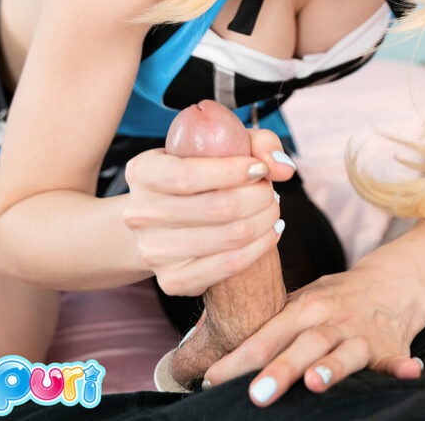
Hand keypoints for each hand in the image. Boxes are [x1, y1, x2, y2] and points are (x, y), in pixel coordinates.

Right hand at [122, 127, 294, 296]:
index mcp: (142, 172)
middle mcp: (140, 214)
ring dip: (263, 221)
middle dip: (258, 197)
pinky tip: (269, 233)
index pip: (187, 175)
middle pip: (216, 207)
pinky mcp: (172, 281)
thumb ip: (256, 143)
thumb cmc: (197, 176)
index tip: (259, 168)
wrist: (161, 225)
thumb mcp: (217, 145)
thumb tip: (284, 167)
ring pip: (228, 238)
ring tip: (272, 209)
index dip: (231, 171)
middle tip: (270, 191)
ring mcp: (153, 252)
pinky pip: (229, 265)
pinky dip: (260, 247)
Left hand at [202, 258, 424, 406]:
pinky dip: (403, 369)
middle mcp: (331, 320)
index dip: (240, 357)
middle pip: (303, 345)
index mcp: (304, 308)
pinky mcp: (392, 348)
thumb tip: (211, 340)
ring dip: (333, 367)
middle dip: (280, 370)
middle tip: (255, 395)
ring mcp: (362, 334)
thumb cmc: (334, 300)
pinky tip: (411, 375)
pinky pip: (398, 360)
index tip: (212, 379)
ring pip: (345, 352)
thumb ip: (268, 321)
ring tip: (316, 384)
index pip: (266, 333)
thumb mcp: (301, 301)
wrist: (392, 280)